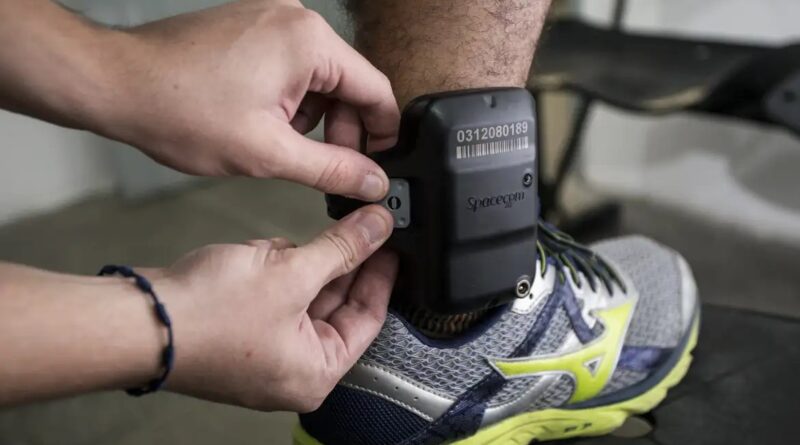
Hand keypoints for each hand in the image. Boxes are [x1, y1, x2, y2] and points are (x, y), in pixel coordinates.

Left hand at [101, 0, 399, 200]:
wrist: (116, 84)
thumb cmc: (179, 111)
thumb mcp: (268, 154)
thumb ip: (333, 170)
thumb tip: (372, 183)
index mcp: (309, 41)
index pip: (376, 90)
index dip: (383, 136)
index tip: (377, 167)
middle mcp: (296, 19)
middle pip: (349, 82)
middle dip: (344, 130)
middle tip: (330, 170)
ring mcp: (271, 18)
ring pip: (320, 77)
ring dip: (314, 118)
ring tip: (282, 147)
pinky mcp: (252, 25)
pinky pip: (292, 66)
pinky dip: (290, 99)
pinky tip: (266, 124)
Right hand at [151, 205, 395, 411]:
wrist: (137, 319)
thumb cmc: (208, 315)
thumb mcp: (291, 273)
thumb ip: (342, 249)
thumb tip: (379, 227)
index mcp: (315, 373)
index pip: (368, 319)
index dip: (381, 274)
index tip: (390, 243)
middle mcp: (291, 371)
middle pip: (335, 307)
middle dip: (337, 264)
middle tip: (358, 226)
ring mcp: (263, 354)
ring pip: (302, 297)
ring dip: (300, 265)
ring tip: (294, 243)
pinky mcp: (239, 335)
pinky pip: (272, 297)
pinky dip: (273, 271)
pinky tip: (265, 254)